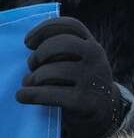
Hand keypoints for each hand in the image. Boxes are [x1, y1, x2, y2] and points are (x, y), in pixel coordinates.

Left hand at [16, 17, 126, 137]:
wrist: (105, 111)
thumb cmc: (81, 82)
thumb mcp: (80, 61)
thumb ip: (63, 50)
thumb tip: (32, 49)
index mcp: (92, 44)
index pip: (70, 26)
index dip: (45, 29)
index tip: (28, 42)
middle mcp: (96, 58)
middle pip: (61, 44)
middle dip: (39, 54)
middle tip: (32, 65)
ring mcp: (92, 79)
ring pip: (51, 71)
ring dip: (33, 78)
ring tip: (30, 83)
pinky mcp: (84, 101)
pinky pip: (49, 94)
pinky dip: (31, 94)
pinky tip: (23, 95)